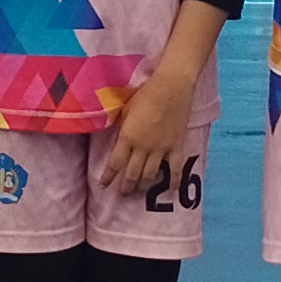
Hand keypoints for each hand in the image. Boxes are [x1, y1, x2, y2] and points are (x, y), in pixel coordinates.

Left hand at [98, 68, 196, 200]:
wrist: (171, 87)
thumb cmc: (145, 93)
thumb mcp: (125, 109)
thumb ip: (120, 126)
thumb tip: (116, 136)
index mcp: (127, 138)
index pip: (114, 163)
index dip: (108, 177)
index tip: (104, 185)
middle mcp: (143, 148)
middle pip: (132, 174)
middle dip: (126, 186)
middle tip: (122, 194)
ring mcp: (161, 149)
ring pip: (150, 174)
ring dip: (143, 185)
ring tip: (139, 192)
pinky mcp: (176, 147)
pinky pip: (175, 169)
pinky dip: (174, 182)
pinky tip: (172, 191)